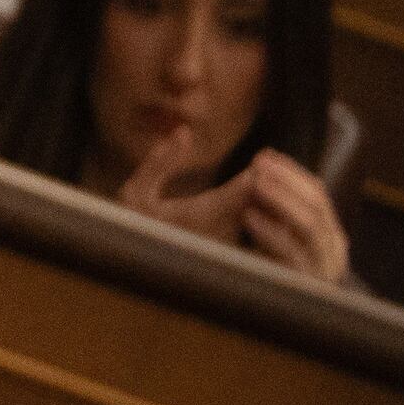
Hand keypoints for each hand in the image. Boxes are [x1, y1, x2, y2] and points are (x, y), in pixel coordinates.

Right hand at [125, 144, 350, 283]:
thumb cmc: (129, 229)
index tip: (262, 159)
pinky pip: (251, 247)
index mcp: (195, 217)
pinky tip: (264, 218)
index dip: (256, 175)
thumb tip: (184, 132)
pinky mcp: (223, 268)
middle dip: (269, 189)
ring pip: (258, 230)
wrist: (126, 272)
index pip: (241, 193)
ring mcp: (221, 255)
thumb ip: (159, 162)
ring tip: (277, 190)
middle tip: (278, 169)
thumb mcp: (135, 192)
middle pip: (257, 210)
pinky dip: (260, 230)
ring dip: (270, 210)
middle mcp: (214, 238)